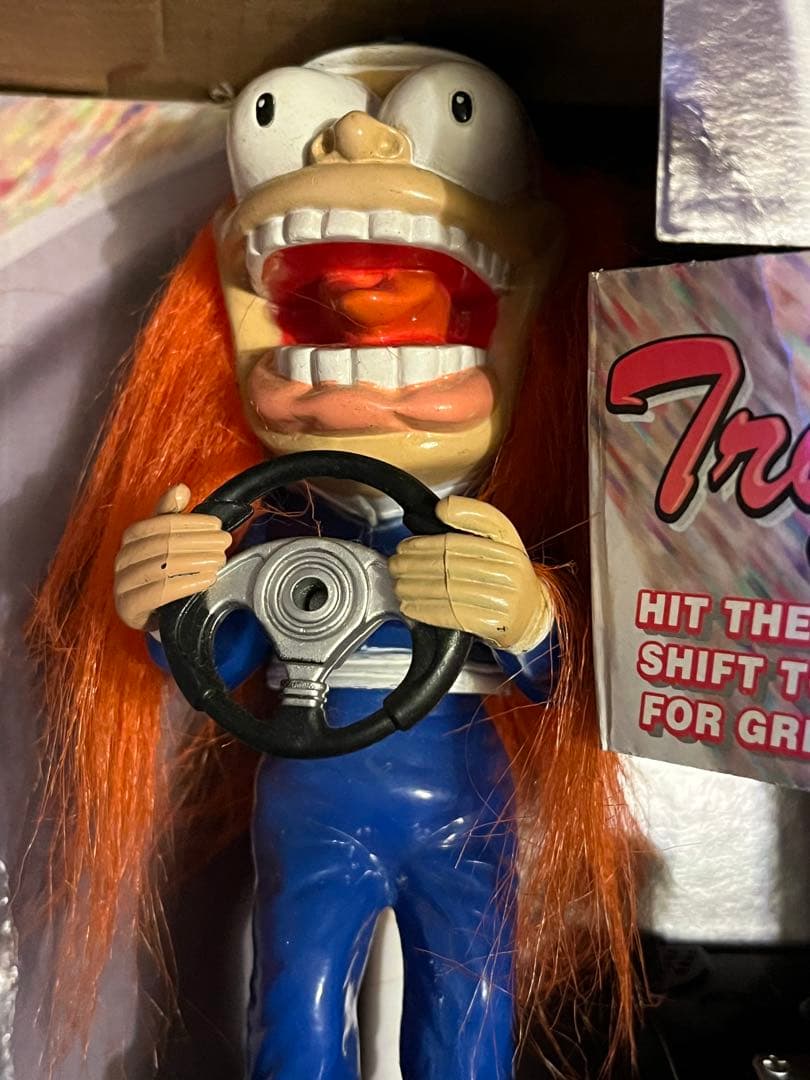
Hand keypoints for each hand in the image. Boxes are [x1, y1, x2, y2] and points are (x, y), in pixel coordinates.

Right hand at [113, 484, 230, 630]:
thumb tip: (181, 489)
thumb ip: (171, 514)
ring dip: (197, 562)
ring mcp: (122, 584)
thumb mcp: (165, 540)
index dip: (192, 522)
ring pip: (163, 567)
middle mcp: (122, 558)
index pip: (162, 523)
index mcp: (131, 537)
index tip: (217, 525)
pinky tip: (207, 579)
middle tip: (224, 543)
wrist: (149, 611)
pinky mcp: (129, 607)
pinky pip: (160, 593)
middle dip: (199, 542)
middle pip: (164, 544)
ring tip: (219, 560)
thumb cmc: (160, 572)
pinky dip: (187, 584)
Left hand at [389, 495, 552, 652]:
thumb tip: (442, 508)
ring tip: (399, 585)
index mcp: (509, 546)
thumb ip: (475, 521)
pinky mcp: (497, 624)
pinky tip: (411, 606)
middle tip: (396, 565)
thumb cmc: (508, 577)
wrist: (533, 615)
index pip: (462, 539)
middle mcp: (511, 571)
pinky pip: (453, 615)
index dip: (430, 540)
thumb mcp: (501, 542)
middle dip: (414, 564)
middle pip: (450, 564)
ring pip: (448, 590)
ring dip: (415, 588)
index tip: (408, 543)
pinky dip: (427, 611)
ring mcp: (505, 599)